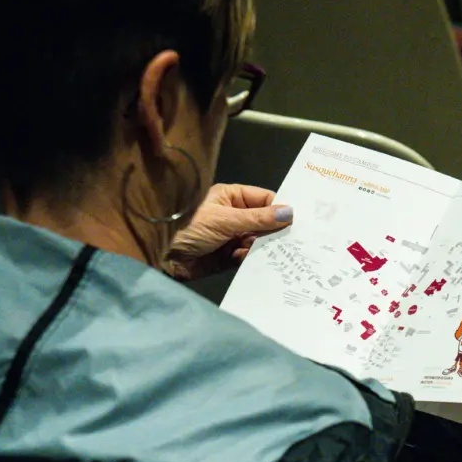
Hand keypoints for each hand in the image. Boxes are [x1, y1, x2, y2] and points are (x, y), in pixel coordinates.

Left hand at [165, 183, 292, 279]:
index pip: (263, 199)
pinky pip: (249, 257)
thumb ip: (258, 219)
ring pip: (258, 241)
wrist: (161, 257)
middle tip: (298, 240)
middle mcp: (233, 216)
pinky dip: (256, 260)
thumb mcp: (225, 220)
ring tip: (282, 253)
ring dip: (267, 247)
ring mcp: (231, 237)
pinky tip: (264, 263)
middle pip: (264, 222)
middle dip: (276, 231)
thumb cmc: (189, 227)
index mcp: (230, 197)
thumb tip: (289, 213)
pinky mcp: (228, 258)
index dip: (280, 208)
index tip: (300, 220)